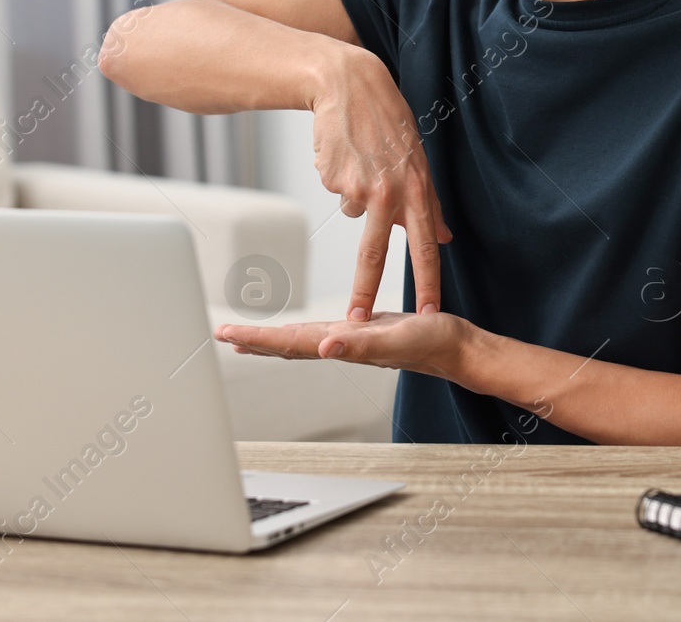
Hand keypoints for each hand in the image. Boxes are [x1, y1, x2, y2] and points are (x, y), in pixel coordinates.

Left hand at [216, 312, 471, 379]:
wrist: (458, 349)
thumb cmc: (434, 344)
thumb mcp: (398, 339)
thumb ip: (362, 345)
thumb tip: (324, 347)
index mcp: (342, 345)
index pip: (289, 342)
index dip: (256, 338)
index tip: (226, 334)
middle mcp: (340, 345)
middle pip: (287, 345)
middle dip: (254, 341)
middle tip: (222, 335)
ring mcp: (350, 341)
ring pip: (301, 341)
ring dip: (272, 339)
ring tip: (246, 338)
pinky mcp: (362, 332)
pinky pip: (321, 334)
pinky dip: (301, 332)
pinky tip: (300, 332)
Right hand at [311, 49, 451, 320]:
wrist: (348, 84)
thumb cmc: (387, 122)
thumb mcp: (419, 160)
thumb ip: (430, 204)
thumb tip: (444, 238)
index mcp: (417, 189)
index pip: (423, 246)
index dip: (426, 282)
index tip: (428, 313)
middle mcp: (390, 191)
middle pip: (375, 251)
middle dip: (365, 290)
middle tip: (358, 321)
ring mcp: (358, 185)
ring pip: (354, 212)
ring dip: (356, 193)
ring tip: (362, 159)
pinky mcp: (332, 177)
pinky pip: (337, 191)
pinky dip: (340, 177)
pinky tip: (345, 151)